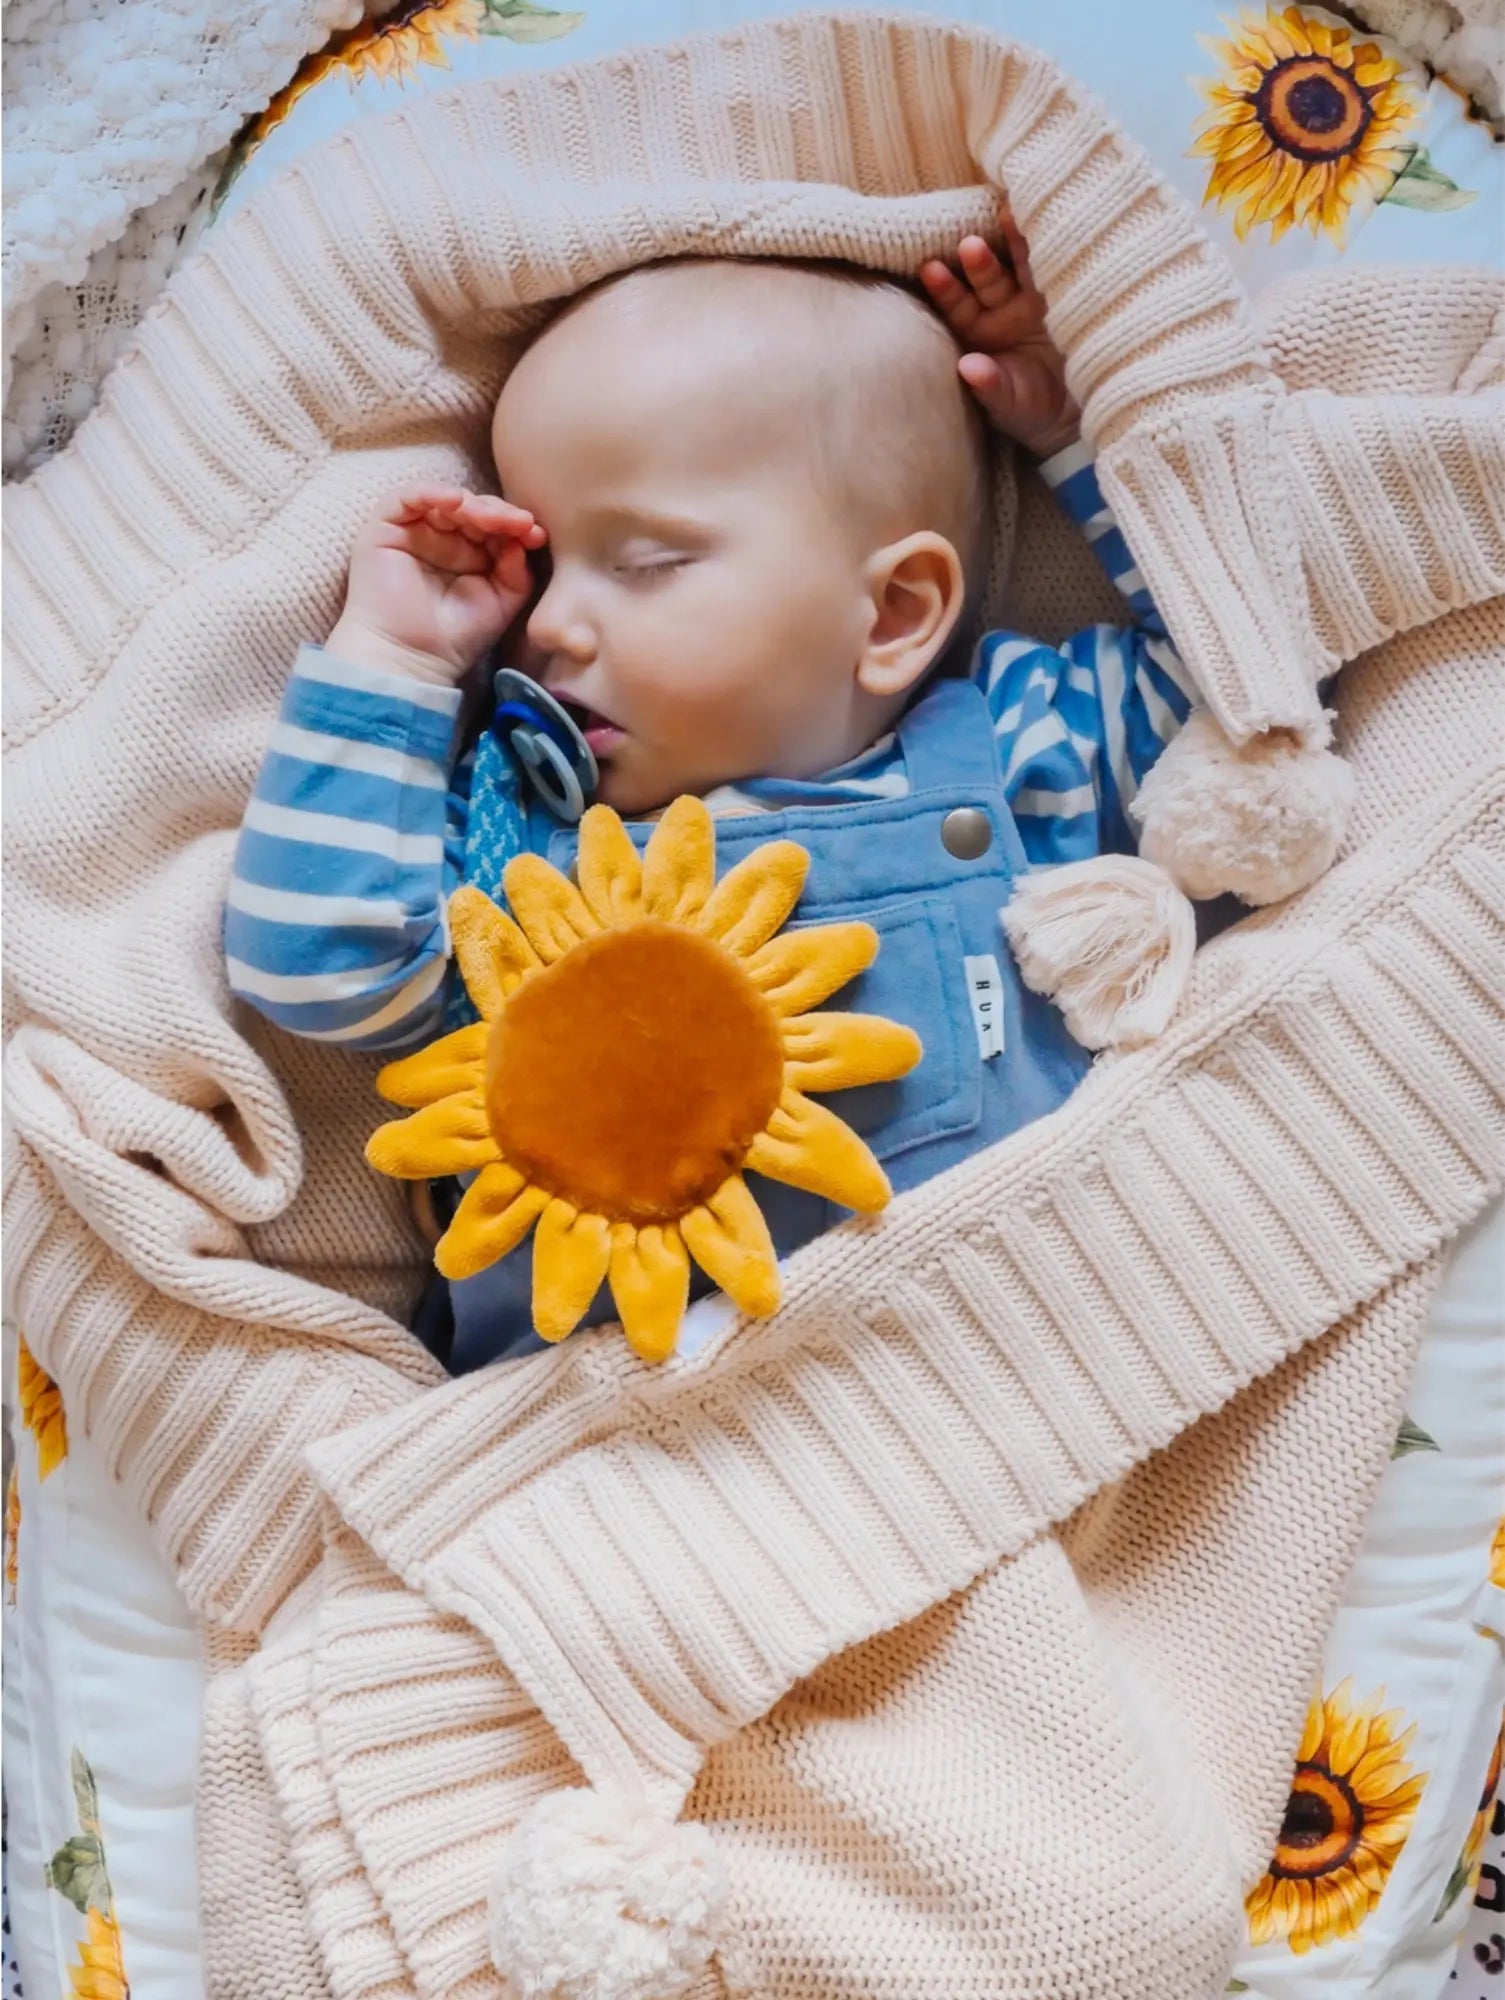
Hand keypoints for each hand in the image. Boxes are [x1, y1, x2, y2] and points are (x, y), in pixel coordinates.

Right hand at [327, 486, 547, 684]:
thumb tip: (522, 539)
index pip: (494, 526)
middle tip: (520, 523)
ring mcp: (413, 531)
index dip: (515, 526)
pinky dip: (431, 492)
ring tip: (491, 519)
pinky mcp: (385, 528)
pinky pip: (406, 497)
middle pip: (473, 508)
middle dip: (499, 513)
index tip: (536, 535)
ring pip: (445, 500)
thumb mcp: (500, 602)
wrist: (409, 658)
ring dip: (473, 504)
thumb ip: (516, 571)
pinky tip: (455, 502)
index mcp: (468, 554)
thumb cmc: (454, 638)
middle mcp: (441, 539)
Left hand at [920, 213, 1079, 459]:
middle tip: (968, 245)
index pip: (958, 306)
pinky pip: (1055, 261)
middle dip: (978, 262)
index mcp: (980, 333)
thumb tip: (968, 369)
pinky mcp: (1065, 289)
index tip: (930, 270)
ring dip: (1013, 241)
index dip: (945, 289)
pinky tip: (1044, 217)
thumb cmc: (1033, 411)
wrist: (1077, 415)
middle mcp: (1002, 309)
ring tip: (1006, 216)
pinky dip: (1049, 241)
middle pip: (986, 278)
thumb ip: (989, 387)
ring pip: (1020, 263)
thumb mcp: (1010, 404)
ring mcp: (1034, 297)